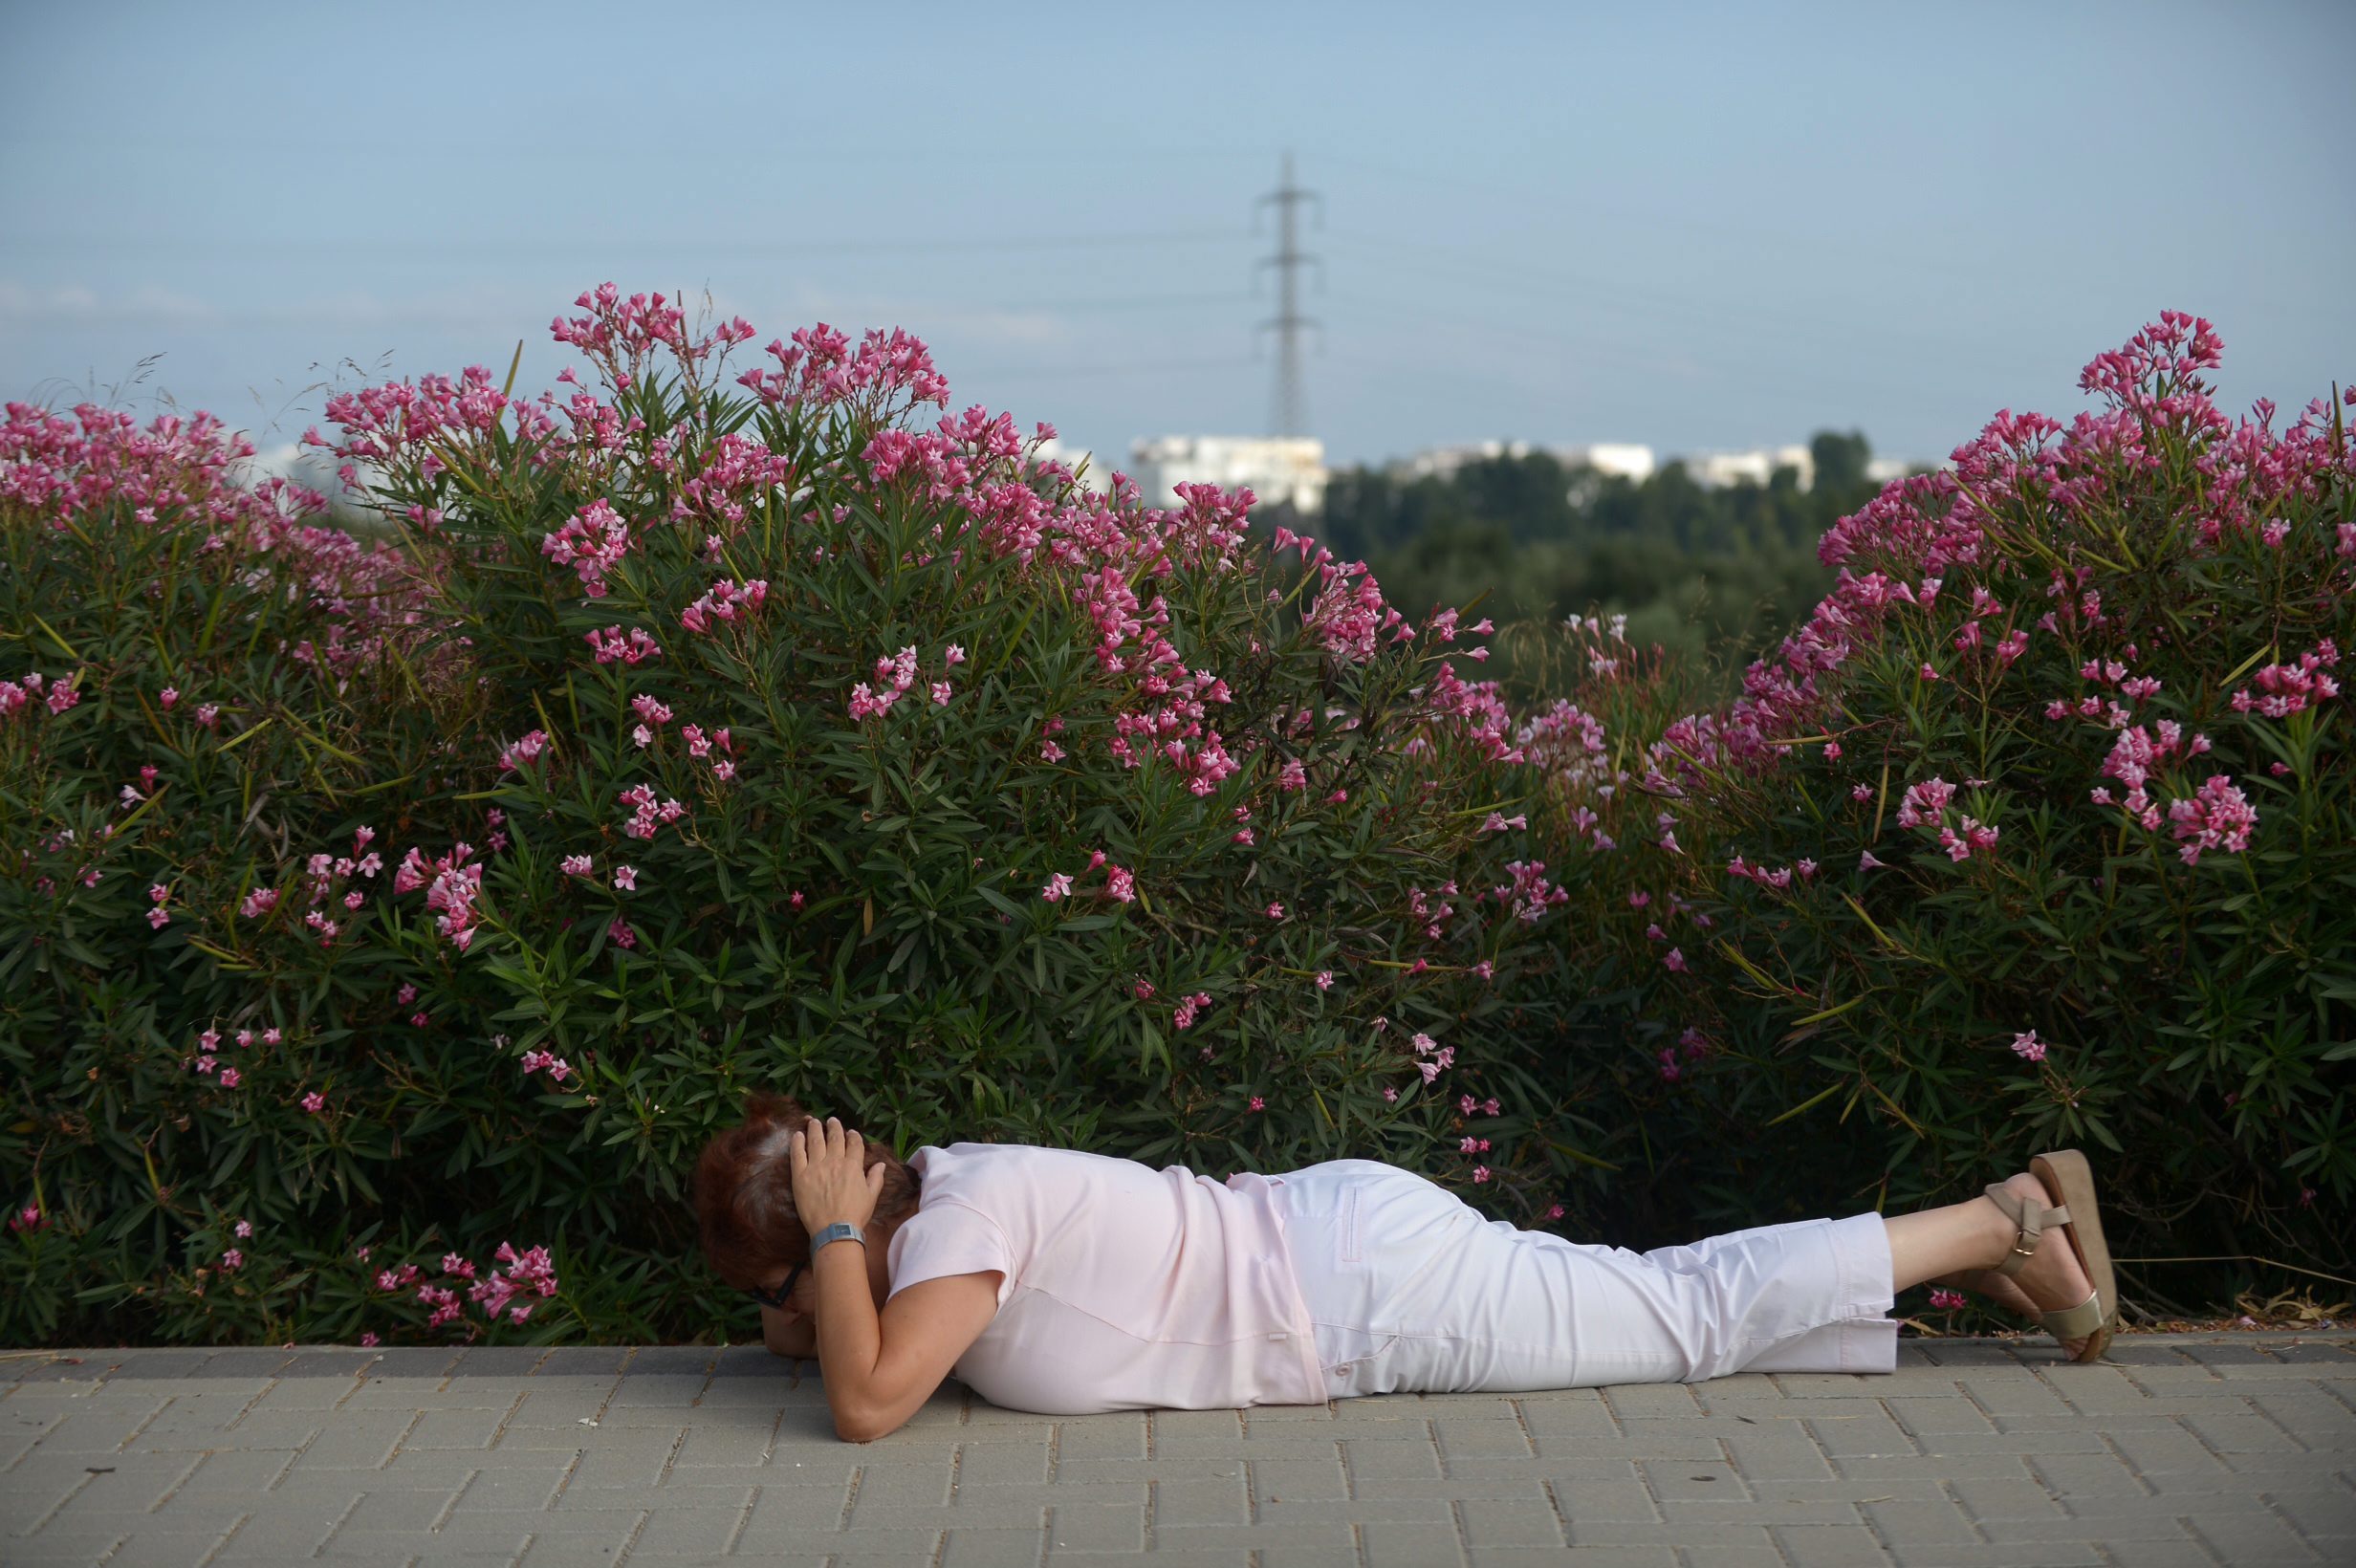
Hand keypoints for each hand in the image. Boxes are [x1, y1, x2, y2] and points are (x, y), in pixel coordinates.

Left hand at [788, 1116, 884, 1233]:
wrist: (835, 1230)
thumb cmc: (855, 1214)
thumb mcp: (872, 1196)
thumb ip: (876, 1178)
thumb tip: (881, 1164)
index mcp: (853, 1166)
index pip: (854, 1144)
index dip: (852, 1136)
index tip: (850, 1132)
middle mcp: (834, 1162)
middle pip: (834, 1138)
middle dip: (834, 1127)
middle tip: (831, 1120)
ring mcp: (816, 1167)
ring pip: (815, 1141)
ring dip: (815, 1129)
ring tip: (813, 1121)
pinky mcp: (800, 1176)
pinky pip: (797, 1154)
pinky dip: (797, 1143)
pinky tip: (797, 1135)